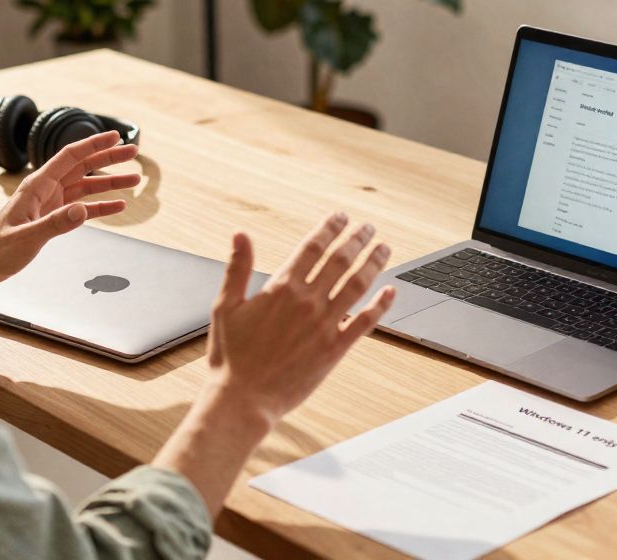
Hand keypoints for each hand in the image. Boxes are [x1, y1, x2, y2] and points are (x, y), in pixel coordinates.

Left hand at [0, 131, 140, 291]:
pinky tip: (118, 206)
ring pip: (86, 186)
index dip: (94, 145)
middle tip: (133, 151)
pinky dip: (100, 206)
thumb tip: (81, 211)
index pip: (70, 157)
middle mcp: (46, 190)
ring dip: (110, 183)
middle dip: (108, 158)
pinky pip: (82, 208)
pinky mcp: (53, 218)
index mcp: (37, 186)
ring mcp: (50, 203)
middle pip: (83, 167)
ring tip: (135, 179)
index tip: (115, 137)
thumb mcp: (26, 237)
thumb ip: (54, 224)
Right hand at [204, 213, 396, 426]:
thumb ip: (237, 267)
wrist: (242, 399)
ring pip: (358, 285)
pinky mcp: (335, 349)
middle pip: (340, 260)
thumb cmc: (231, 356)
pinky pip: (365, 322)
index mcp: (280, 288)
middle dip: (357, 239)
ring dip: (374, 263)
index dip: (329, 228)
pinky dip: (381, 305)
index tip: (340, 217)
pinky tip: (391, 292)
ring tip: (384, 248)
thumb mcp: (225, 306)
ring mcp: (324, 325)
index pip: (313, 247)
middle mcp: (307, 302)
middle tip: (368, 227)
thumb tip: (240, 234)